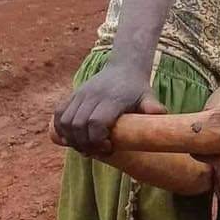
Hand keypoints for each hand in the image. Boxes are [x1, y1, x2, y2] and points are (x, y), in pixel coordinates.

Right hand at [52, 64, 166, 154]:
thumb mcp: (148, 96)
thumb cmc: (137, 88)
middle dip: (85, 144)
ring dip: (72, 139)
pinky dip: (60, 129)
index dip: (97, 139)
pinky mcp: (72, 95)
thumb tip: (161, 114)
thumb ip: (152, 106)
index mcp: (111, 99)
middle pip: (78, 125)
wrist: (124, 68)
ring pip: (66, 121)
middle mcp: (92, 96)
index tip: (108, 147)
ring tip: (85, 147)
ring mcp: (80, 95)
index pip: (96, 122)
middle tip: (96, 151)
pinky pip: (58, 114)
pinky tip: (71, 138)